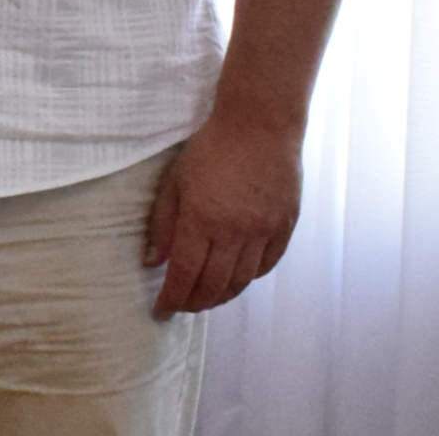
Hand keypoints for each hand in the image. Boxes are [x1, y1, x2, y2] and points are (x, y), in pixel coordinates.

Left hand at [145, 110, 302, 317]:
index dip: (172, 298)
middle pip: (214, 285)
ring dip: (221, 295)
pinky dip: (248, 279)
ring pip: (242, 280)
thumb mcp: (174, 182)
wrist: (260, 127)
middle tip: (182, 307)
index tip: (160, 311)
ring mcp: (264, 232)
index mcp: (202, 221)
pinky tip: (236, 279)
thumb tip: (153, 261)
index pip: (185, 274)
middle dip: (195, 303)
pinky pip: (266, 265)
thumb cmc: (210, 149)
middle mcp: (235, 233)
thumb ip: (164, 224)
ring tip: (206, 298)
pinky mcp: (285, 228)